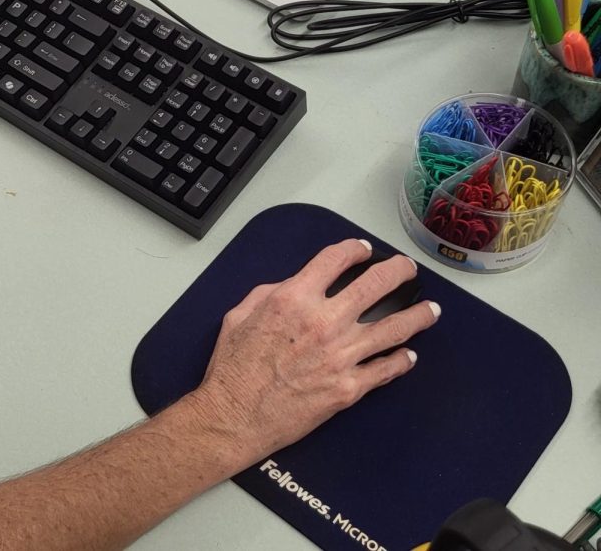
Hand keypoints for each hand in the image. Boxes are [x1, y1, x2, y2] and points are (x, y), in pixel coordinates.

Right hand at [186, 239, 438, 472]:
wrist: (236, 415)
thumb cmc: (233, 367)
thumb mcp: (240, 314)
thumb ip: (271, 293)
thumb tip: (294, 287)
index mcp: (293, 298)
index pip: (334, 261)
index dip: (353, 250)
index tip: (362, 249)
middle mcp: (323, 322)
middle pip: (373, 286)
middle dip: (396, 272)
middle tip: (407, 269)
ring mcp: (341, 357)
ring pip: (391, 329)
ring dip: (416, 316)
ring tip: (431, 309)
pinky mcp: (348, 388)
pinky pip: (384, 370)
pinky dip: (401, 361)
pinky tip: (409, 355)